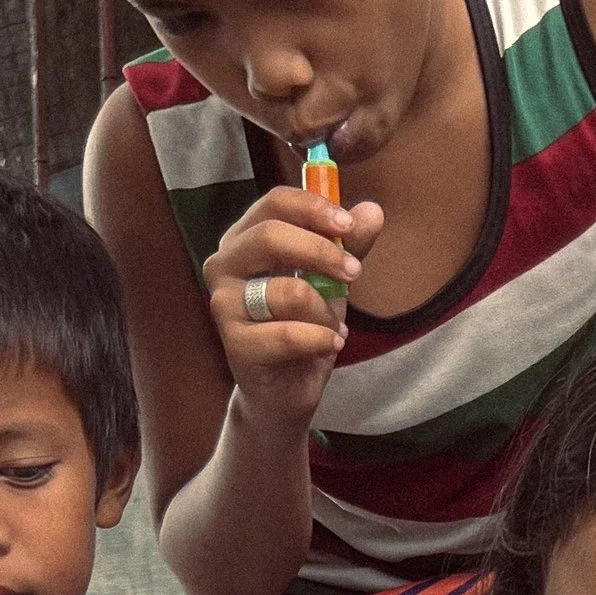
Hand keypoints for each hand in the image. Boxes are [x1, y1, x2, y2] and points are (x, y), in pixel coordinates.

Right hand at [201, 184, 384, 438]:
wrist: (284, 391)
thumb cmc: (301, 326)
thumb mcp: (330, 280)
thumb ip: (348, 246)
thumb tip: (372, 211)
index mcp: (244, 239)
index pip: (273, 203)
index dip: (313, 208)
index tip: (348, 225)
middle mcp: (224, 265)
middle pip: (271, 236)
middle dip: (322, 253)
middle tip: (354, 273)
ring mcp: (223, 304)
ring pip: (290, 292)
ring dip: (325, 312)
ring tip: (330, 326)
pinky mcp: (235, 343)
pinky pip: (291, 334)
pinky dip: (321, 340)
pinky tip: (328, 346)